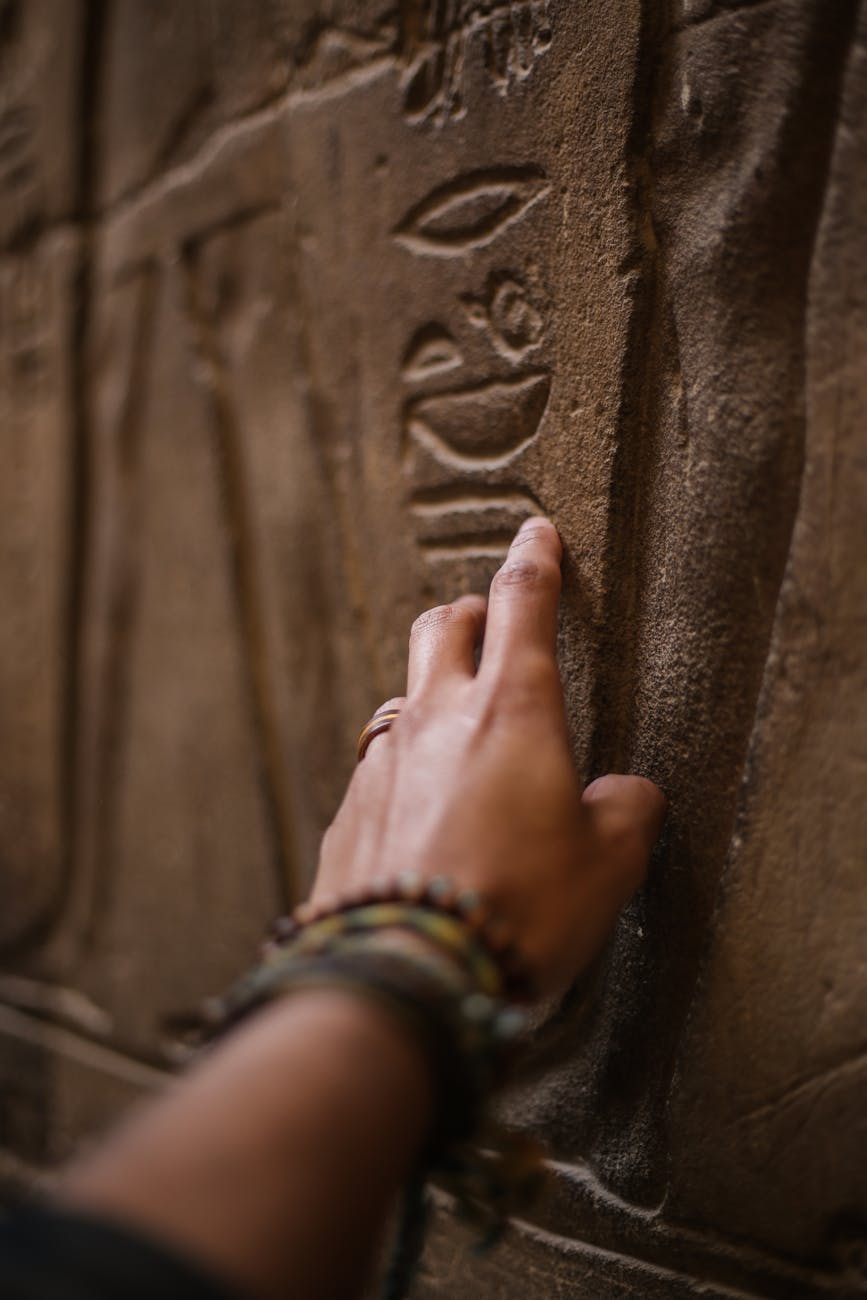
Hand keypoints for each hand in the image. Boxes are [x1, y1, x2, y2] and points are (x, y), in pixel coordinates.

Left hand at [313, 519, 664, 995]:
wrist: (407, 975)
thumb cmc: (520, 911)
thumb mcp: (610, 864)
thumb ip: (626, 811)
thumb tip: (623, 795)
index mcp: (512, 711)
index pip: (523, 604)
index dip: (534, 560)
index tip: (536, 532)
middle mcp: (437, 718)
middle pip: (443, 625)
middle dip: (472, 611)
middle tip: (492, 622)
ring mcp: (383, 761)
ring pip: (406, 693)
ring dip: (435, 693)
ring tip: (463, 735)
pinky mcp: (350, 809)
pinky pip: (381, 764)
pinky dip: (408, 766)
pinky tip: (426, 813)